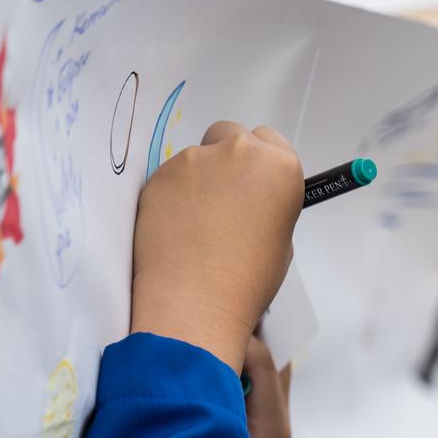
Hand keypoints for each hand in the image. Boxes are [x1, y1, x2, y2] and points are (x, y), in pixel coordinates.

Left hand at [130, 121, 302, 371]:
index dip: (260, 164)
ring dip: (198, 180)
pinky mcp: (157, 177)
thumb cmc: (249, 280)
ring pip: (196, 158)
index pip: (270, 141)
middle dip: (227, 159)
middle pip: (231, 135)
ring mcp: (193, 161)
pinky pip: (170, 179)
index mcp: (279, 167)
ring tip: (194, 225)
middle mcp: (238, 153)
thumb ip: (266, 203)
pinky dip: (172, 197)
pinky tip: (174, 230)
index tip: (253, 185)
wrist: (195, 302)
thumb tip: (245, 199)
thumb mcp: (280, 239)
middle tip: (223, 198)